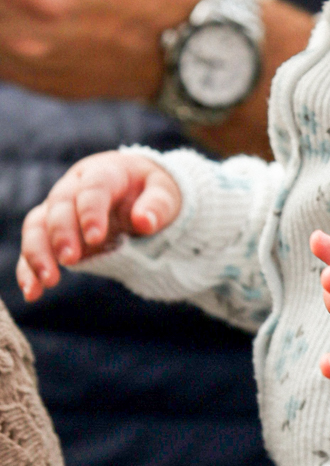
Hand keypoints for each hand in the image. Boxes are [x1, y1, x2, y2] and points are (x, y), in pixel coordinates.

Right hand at [17, 149, 182, 299]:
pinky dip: (29, 269)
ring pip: (38, 225)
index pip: (93, 187)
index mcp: (105, 173)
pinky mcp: (53, 233)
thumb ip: (157, 206)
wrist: (139, 193)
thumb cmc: (152, 192)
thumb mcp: (165, 193)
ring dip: (38, 252)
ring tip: (48, 280)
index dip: (91, 211)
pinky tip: (33, 292)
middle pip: (59, 205)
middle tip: (70, 260)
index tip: (95, 238)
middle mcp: (75, 187)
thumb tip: (145, 222)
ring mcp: (61, 210)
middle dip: (62, 233)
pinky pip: (35, 247)